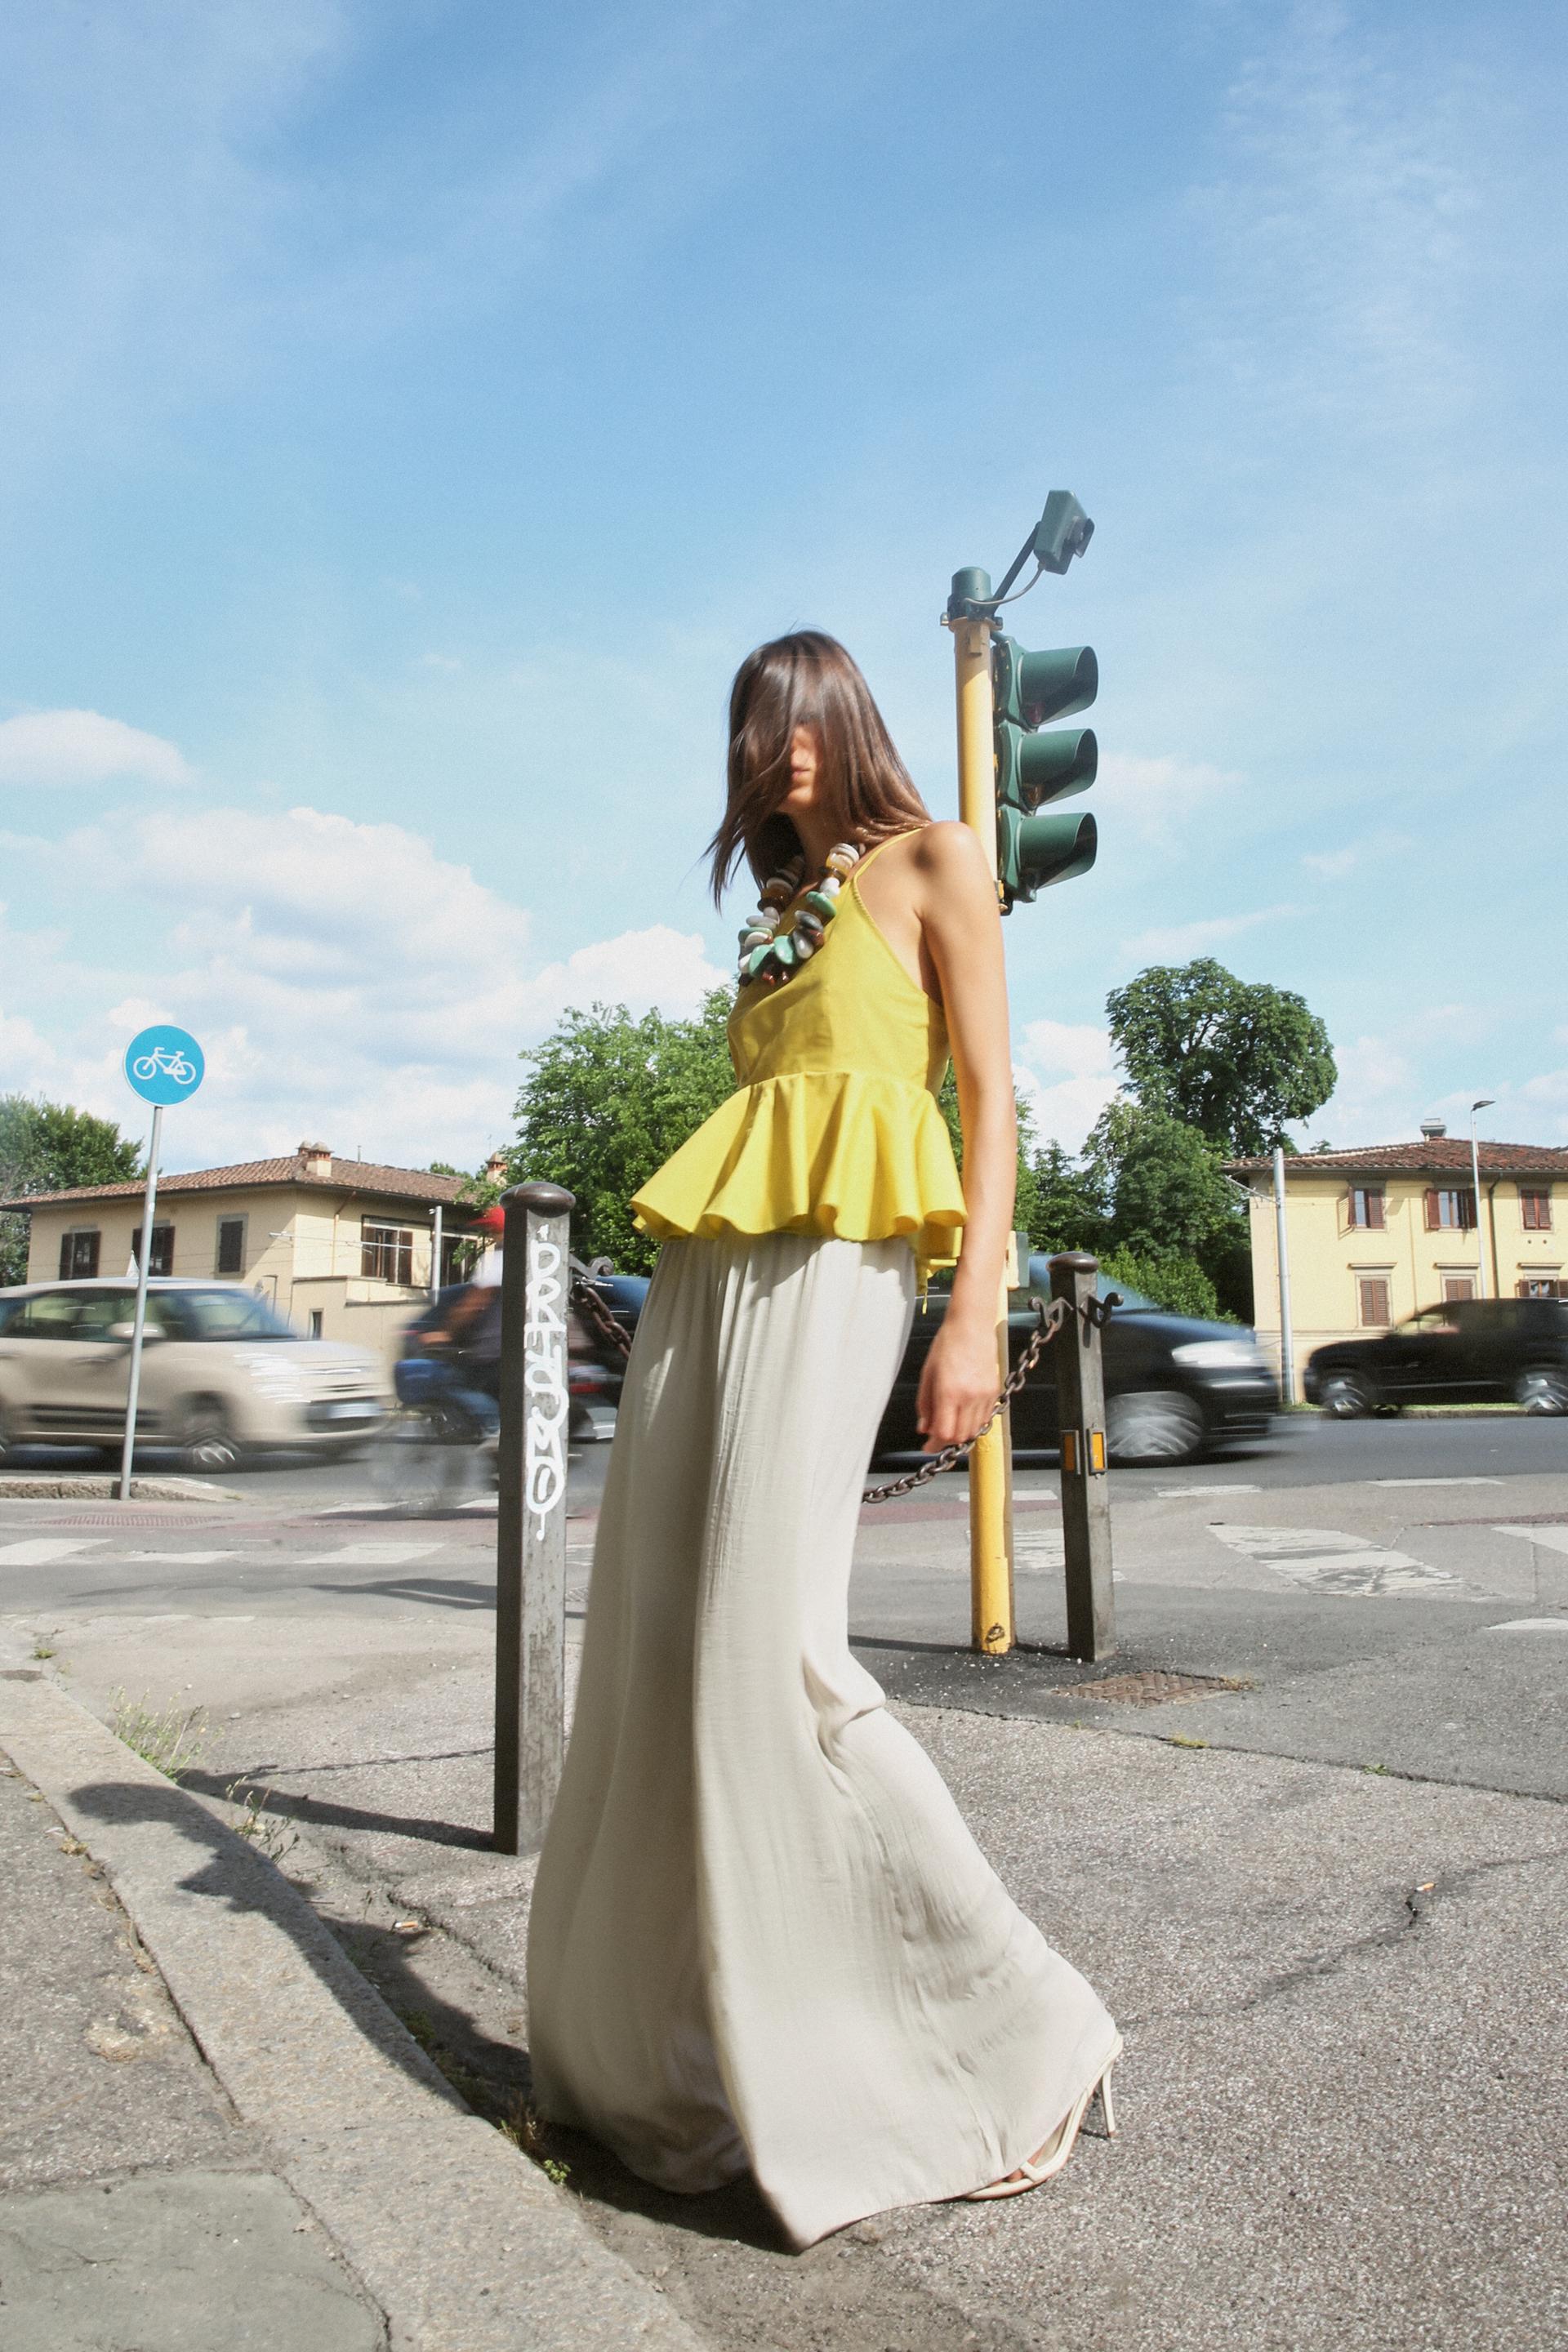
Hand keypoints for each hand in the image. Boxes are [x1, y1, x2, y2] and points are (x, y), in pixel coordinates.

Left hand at [916, 1310, 1001, 1451]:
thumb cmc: (948, 1344)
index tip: (927, 1447)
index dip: (934, 1445)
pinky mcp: (995, 1391)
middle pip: (960, 1436)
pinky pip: (985, 1418)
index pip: (944, 1432)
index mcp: (949, 1391)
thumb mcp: (928, 1374)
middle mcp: (970, 1396)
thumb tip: (924, 1427)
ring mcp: (985, 1395)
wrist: (972, 1325)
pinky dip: (973, 1423)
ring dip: (960, 1434)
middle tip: (935, 1437)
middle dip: (946, 1441)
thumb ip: (925, 1404)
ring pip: (974, 1430)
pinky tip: (963, 1414)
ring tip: (949, 1425)